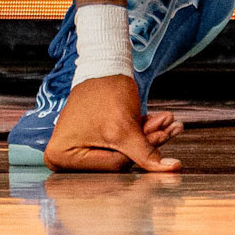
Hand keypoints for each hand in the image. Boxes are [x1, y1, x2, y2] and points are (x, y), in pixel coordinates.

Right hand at [46, 73, 182, 172]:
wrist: (103, 64)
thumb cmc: (106, 91)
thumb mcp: (125, 127)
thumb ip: (147, 153)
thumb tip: (173, 170)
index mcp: (61, 157)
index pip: (111, 166)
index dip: (140, 152)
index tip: (164, 136)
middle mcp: (62, 158)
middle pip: (116, 159)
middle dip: (146, 142)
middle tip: (172, 128)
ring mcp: (74, 149)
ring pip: (120, 151)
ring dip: (146, 137)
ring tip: (169, 123)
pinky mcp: (87, 140)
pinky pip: (116, 143)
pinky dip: (137, 133)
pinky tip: (158, 122)